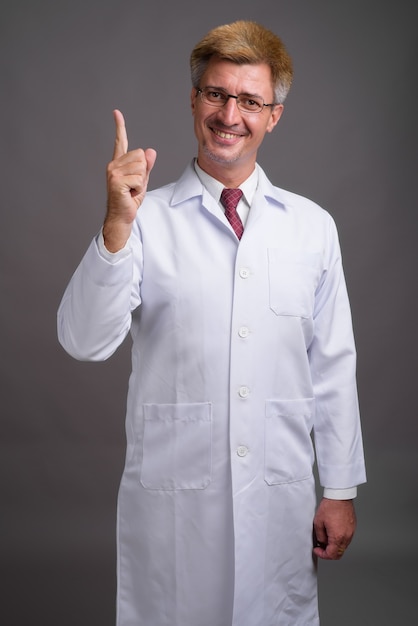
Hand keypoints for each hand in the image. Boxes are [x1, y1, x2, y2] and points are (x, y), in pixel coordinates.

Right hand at [103, 109, 156, 251]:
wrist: (121, 216)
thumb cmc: (130, 199)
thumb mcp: (142, 180)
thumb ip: (146, 166)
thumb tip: (150, 151)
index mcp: (118, 163)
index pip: (120, 141)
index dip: (119, 126)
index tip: (116, 112)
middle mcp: (113, 165)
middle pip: (140, 155)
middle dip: (143, 172)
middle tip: (134, 186)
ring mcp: (113, 172)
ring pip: (141, 167)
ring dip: (141, 181)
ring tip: (132, 190)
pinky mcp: (116, 181)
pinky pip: (139, 179)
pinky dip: (139, 189)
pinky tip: (130, 194)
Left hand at [313, 498, 356, 559]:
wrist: (339, 496)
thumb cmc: (329, 506)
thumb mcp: (318, 522)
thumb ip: (320, 536)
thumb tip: (322, 543)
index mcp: (337, 537)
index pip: (331, 555)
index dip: (322, 555)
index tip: (317, 550)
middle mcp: (346, 537)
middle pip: (339, 553)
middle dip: (329, 552)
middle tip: (321, 546)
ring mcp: (351, 532)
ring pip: (343, 547)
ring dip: (335, 546)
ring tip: (326, 537)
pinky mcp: (353, 528)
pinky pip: (347, 539)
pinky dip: (340, 539)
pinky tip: (333, 532)